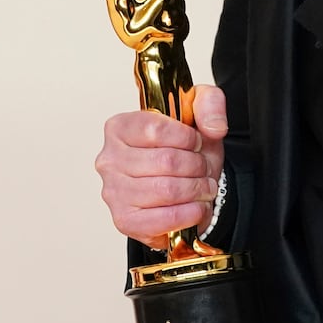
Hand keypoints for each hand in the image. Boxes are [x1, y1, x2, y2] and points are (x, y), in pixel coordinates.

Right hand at [95, 84, 226, 249]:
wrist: (184, 182)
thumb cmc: (183, 150)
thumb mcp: (199, 114)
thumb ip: (210, 102)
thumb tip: (213, 127)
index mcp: (119, 128)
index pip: (155, 129)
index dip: (187, 138)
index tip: (196, 143)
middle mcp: (109, 159)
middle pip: (165, 162)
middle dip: (196, 166)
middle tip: (203, 169)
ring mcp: (114, 192)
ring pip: (167, 190)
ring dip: (196, 190)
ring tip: (203, 187)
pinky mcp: (125, 220)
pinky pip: (164, 219)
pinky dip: (189, 213)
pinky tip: (196, 207)